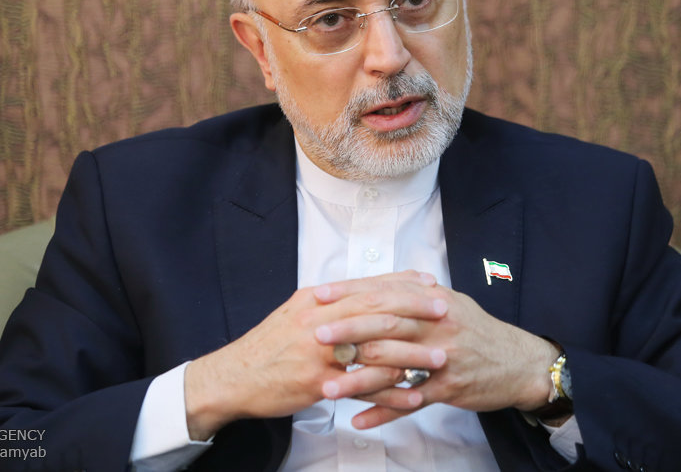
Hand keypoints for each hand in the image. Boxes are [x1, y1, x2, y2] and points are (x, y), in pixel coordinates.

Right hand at [182, 271, 447, 439]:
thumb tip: (362, 292)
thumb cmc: (270, 346)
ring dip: (412, 354)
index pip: (368, 285)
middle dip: (415, 309)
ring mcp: (319, 352)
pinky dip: (391, 393)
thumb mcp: (297, 312)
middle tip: (446, 311)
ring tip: (442, 358)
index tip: (431, 283)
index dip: (402, 284)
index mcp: (318, 299)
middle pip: (377, 309)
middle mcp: (320, 319)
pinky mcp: (317, 383)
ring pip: (375, 349)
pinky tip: (414, 397)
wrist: (234, 377)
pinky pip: (363, 388)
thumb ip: (331, 302)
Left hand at [313, 279, 559, 428]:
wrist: (519, 362)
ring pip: (394, 365)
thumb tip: (378, 282)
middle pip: (386, 323)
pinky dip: (383, 412)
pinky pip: (411, 401)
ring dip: (357, 378)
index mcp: (433, 299)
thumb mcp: (450, 302)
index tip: (319, 294)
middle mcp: (438, 323)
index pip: (385, 290)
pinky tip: (358, 420)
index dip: (351, 292)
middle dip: (347, 328)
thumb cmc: (476, 332)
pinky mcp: (450, 387)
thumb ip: (414, 292)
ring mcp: (444, 356)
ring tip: (326, 386)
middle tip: (315, 334)